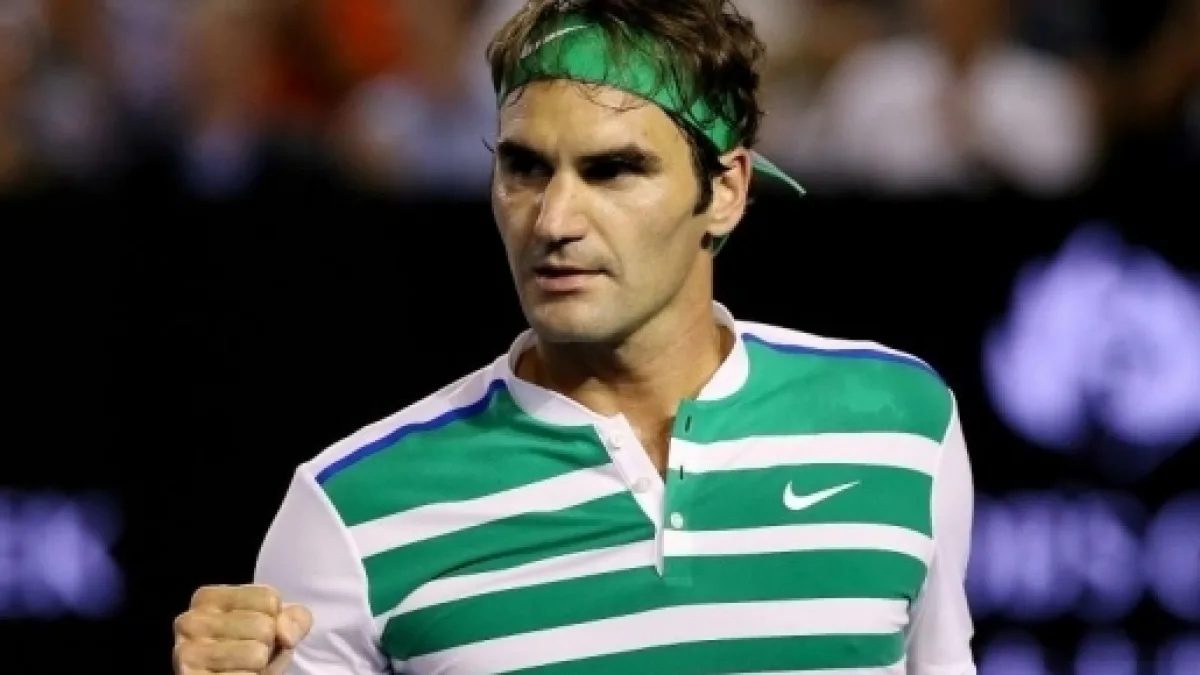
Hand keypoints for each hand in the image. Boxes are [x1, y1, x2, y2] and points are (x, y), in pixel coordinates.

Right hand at [174, 584, 312, 673]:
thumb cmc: (251, 652)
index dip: (274, 619)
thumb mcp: (276, 627)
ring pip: (256, 653)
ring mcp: (187, 653)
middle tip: (249, 654)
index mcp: (208, 598)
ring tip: (243, 667)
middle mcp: (191, 622)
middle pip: (264, 625)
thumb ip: (294, 619)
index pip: (268, 598)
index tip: (255, 631)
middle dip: (267, 644)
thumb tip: (286, 634)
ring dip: (258, 666)